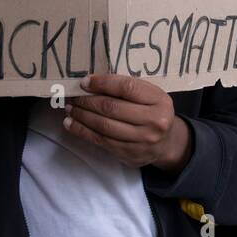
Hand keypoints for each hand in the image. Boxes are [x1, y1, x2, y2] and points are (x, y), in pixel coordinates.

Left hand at [64, 74, 192, 170]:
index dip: (102, 83)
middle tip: (73, 96)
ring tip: (70, 108)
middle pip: (112, 107)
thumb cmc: (153, 111)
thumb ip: (128, 88)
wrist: (166, 142)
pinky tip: (71, 124)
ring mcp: (143, 140)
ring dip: (82, 116)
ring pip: (104, 125)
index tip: (84, 82)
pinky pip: (101, 140)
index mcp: (160, 100)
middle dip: (87, 101)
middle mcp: (154, 121)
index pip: (126, 87)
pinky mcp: (130, 153)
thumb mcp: (150, 95)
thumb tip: (91, 82)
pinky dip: (82, 131)